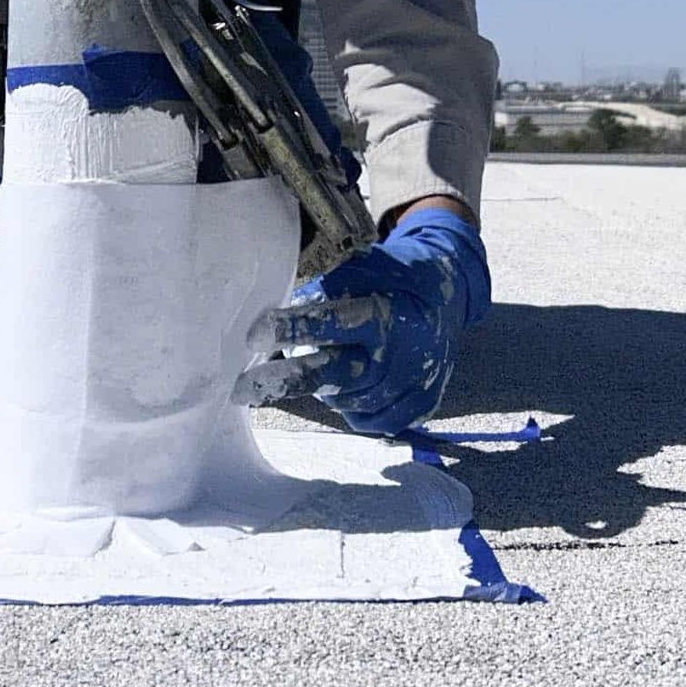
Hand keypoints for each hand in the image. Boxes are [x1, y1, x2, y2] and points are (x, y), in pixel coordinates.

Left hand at [262, 207, 489, 435]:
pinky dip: (352, 407)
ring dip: (323, 387)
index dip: (292, 329)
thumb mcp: (359, 266)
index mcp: (383, 312)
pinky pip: (371, 420)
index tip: (254, 335)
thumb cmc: (389, 276)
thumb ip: (320, 281)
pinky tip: (346, 388)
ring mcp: (412, 385)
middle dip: (282, 382)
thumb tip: (265, 290)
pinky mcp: (421, 405)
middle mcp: (399, 353)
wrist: (446, 293)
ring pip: (346, 402)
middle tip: (239, 389)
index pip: (331, 323)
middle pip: (332, 375)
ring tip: (313, 367)